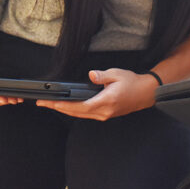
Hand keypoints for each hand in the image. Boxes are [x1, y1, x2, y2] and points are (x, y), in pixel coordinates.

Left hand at [37, 68, 157, 120]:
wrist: (146, 93)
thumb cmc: (132, 82)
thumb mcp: (116, 74)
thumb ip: (102, 75)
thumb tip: (91, 75)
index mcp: (106, 101)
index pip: (80, 106)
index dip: (65, 105)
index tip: (52, 103)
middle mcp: (104, 111)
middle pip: (77, 112)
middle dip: (59, 108)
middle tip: (43, 104)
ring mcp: (105, 115)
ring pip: (80, 115)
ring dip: (65, 110)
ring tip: (51, 105)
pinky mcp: (106, 114)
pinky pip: (86, 114)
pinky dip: (75, 111)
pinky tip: (68, 106)